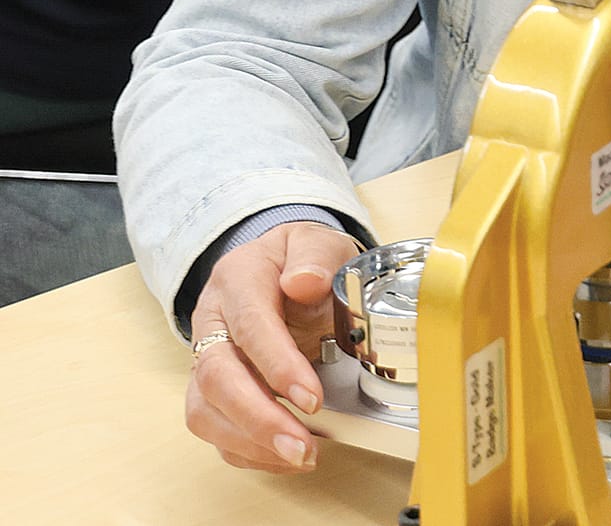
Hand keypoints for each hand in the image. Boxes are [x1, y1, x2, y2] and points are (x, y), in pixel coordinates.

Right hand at [184, 222, 362, 471]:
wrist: (281, 265)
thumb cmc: (300, 258)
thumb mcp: (315, 241)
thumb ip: (315, 257)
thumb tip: (304, 282)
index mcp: (237, 280)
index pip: (250, 326)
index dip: (278, 366)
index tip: (312, 398)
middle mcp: (211, 323)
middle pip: (217, 378)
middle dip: (259, 418)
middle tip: (301, 445)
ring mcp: (206, 359)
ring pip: (206, 411)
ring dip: (251, 443)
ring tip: (301, 456)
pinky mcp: (211, 389)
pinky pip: (216, 429)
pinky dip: (247, 451)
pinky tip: (284, 457)